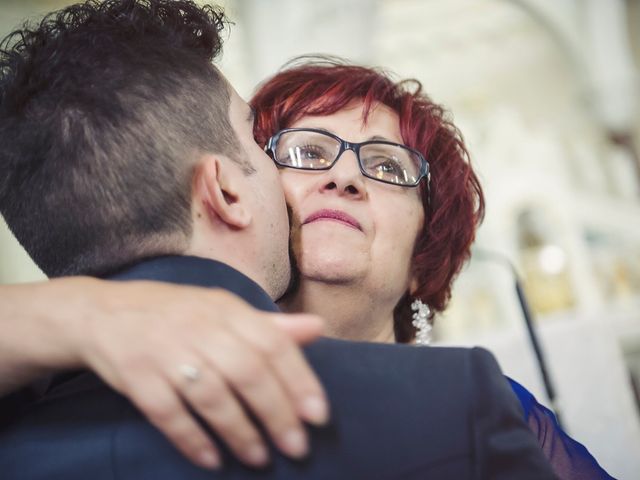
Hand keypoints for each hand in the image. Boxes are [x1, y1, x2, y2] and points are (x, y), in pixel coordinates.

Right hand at [67, 279, 327, 469]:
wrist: (102, 312)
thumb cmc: (175, 314)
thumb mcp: (221, 309)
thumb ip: (268, 325)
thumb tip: (318, 328)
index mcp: (226, 309)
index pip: (272, 344)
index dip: (299, 380)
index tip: (318, 415)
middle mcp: (198, 327)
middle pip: (246, 372)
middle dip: (276, 413)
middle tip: (297, 447)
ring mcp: (165, 351)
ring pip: (211, 395)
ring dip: (239, 431)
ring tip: (259, 458)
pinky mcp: (136, 376)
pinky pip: (167, 413)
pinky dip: (191, 439)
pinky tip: (211, 460)